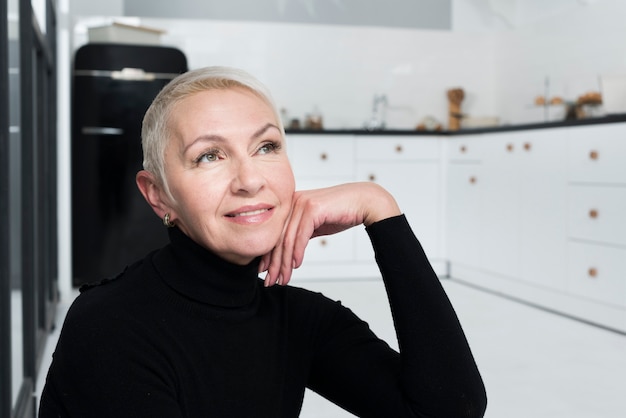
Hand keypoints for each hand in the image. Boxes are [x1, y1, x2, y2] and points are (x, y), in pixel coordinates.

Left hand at [260, 182, 400, 286]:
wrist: (365, 201)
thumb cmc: (343, 212)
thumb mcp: (317, 224)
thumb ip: (302, 233)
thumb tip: (289, 252)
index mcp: (291, 203)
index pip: (275, 234)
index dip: (269, 255)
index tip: (265, 273)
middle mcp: (293, 201)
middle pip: (278, 237)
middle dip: (274, 263)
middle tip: (270, 281)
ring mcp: (302, 203)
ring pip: (288, 239)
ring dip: (284, 263)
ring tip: (283, 279)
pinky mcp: (312, 208)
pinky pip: (301, 235)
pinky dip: (297, 252)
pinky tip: (296, 265)